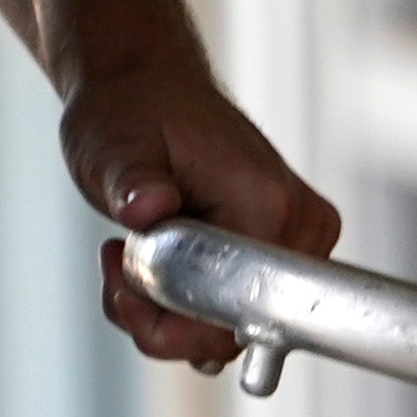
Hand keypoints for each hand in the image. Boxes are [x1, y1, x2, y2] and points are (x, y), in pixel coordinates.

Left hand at [61, 56, 340, 368]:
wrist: (146, 86)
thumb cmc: (130, 111)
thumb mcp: (114, 147)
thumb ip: (133, 183)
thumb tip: (148, 207)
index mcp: (272, 207)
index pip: (237, 315)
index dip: (172, 319)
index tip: (125, 277)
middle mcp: (302, 228)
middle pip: (238, 330)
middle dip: (164, 320)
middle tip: (118, 268)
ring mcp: (301, 241)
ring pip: (234, 328)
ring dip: (168, 313)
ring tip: (127, 258)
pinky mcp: (285, 248)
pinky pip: (237, 309)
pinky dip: (185, 305)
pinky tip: (150, 267)